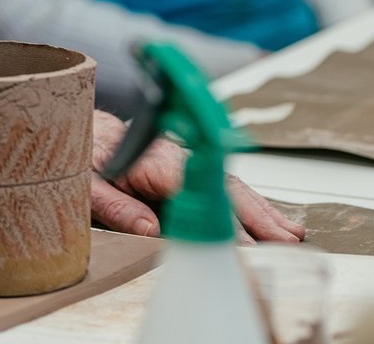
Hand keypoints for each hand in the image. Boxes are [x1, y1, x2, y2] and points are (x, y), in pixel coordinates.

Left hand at [88, 110, 305, 242]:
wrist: (82, 128)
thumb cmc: (84, 156)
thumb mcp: (88, 185)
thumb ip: (116, 206)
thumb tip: (150, 230)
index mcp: (154, 163)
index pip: (199, 196)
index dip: (224, 222)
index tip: (248, 245)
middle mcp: (177, 159)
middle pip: (225, 190)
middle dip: (258, 219)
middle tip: (284, 244)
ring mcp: (188, 161)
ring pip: (232, 187)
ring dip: (264, 212)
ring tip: (292, 236)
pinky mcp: (189, 167)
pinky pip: (225, 186)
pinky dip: (252, 203)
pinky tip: (274, 219)